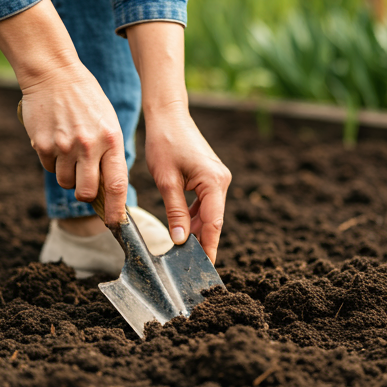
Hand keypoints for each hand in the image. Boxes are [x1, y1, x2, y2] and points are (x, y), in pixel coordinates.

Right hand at [20, 63, 127, 223]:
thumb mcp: (108, 123)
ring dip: (68, 176)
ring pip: (65, 182)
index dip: (117, 210)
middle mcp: (89, 145)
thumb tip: (107, 189)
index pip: (117, 185)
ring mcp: (64, 146)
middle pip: (87, 193)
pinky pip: (48, 167)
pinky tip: (57, 140)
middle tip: (85, 186)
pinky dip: (53, 161)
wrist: (54, 73)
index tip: (116, 224)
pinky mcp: (42, 144)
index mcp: (111, 140)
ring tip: (70, 151)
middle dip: (86, 196)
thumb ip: (109, 154)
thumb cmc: (87, 100)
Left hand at [144, 107, 230, 262]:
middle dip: (202, 242)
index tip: (205, 270)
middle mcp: (222, 181)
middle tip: (187, 265)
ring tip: (182, 251)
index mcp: (215, 182)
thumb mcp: (166, 181)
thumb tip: (181, 241)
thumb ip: (176, 212)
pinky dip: (195, 216)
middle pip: (214, 220)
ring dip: (197, 230)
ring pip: (209, 213)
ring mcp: (217, 178)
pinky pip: (205, 203)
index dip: (209, 248)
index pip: (214, 224)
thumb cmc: (165, 143)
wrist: (168, 116)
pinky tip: (183, 227)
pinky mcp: (210, 176)